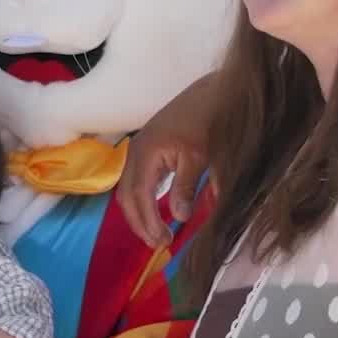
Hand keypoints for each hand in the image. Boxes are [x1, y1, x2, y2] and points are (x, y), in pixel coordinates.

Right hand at [118, 77, 212, 246]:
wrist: (211, 93)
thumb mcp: (199, 156)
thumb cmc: (207, 121)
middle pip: (127, 196)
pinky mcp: (147, 150)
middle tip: (159, 244)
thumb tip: (179, 217)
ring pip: (128, 190)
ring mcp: (138, 150)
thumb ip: (187, 186)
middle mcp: (135, 152)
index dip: (148, 221)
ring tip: (156, 234)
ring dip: (139, 213)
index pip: (138, 196)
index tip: (164, 241)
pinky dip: (142, 200)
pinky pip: (136, 181)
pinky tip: (155, 212)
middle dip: (140, 223)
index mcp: (145, 153)